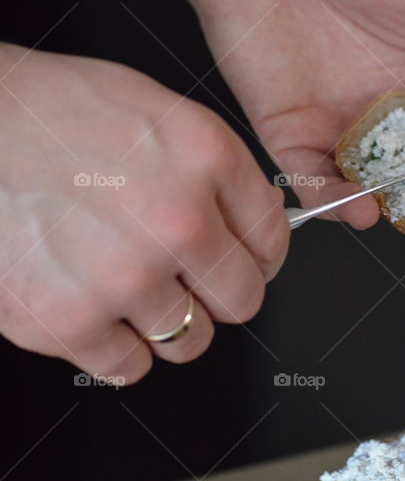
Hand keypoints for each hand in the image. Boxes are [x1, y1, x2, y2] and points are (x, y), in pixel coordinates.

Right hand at [0, 44, 288, 381]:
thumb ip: (218, 173)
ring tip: (128, 285)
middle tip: (186, 274)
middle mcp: (176, 221)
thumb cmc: (54, 113)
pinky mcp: (67, 321)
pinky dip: (117, 348)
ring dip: (169, 322)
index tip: (245, 258)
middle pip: (243, 300)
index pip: (274, 241)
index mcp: (206, 160)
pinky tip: (96, 307)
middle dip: (220, 291)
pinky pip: (128, 367)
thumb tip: (256, 225)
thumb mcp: (162, 114)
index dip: (259, 254)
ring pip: (191, 341)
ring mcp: (123, 277)